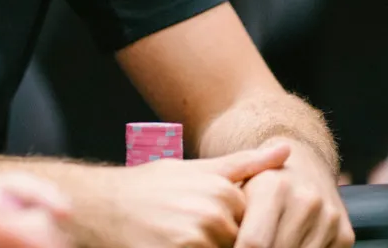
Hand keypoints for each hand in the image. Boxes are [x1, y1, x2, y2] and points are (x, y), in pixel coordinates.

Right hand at [78, 142, 291, 247]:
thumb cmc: (150, 188)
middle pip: (242, 243)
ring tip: (181, 232)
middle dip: (227, 241)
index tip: (214, 223)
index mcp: (223, 190)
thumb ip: (246, 164)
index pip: (256, 223)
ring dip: (212, 246)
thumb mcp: (196, 169)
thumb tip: (286, 150)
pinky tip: (175, 241)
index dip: (241, 230)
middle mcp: (214, 214)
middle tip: (191, 224)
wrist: (101, 206)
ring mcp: (197, 239)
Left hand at [235, 139, 354, 247]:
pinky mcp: (345, 234)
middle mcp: (306, 201)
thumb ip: (230, 214)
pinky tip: (286, 244)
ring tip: (265, 242)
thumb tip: (218, 241)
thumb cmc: (259, 182)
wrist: (303, 165)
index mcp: (274, 187)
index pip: (253, 243)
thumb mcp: (238, 186)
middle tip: (244, 246)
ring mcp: (329, 218)